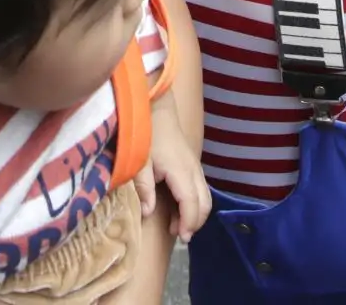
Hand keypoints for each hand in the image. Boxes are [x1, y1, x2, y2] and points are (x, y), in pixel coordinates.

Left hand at [135, 99, 210, 240]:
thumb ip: (144, 188)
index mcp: (181, 172)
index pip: (192, 204)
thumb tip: (149, 213)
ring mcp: (196, 167)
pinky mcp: (194, 164)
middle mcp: (194, 171)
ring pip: (206, 197)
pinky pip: (202, 189)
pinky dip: (197, 203)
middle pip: (205, 204)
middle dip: (196, 222)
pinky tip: (181, 208)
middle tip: (180, 235)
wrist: (157, 108)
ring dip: (197, 214)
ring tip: (180, 225)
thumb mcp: (139, 161)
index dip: (189, 223)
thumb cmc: (147, 133)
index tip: (181, 238)